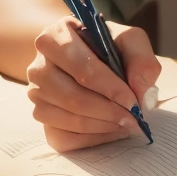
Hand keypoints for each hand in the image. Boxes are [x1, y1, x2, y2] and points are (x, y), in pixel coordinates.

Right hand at [25, 16, 161, 151]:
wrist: (84, 57)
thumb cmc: (106, 47)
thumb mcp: (128, 40)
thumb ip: (140, 58)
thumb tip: (140, 91)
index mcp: (55, 36)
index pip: (80, 66)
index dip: (108, 86)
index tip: (132, 100)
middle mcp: (38, 65)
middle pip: (71, 96)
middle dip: (107, 111)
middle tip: (133, 117)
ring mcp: (35, 93)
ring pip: (66, 119)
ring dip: (101, 126)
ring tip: (126, 123)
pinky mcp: (40, 116)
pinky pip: (62, 137)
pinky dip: (91, 139)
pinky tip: (111, 130)